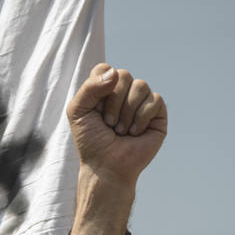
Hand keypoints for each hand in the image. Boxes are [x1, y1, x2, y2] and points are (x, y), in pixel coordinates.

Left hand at [66, 63, 166, 190]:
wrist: (106, 166)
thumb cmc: (91, 141)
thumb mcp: (78, 112)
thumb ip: (89, 87)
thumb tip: (116, 73)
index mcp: (104, 88)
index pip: (105, 69)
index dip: (99, 86)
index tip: (95, 108)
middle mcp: (124, 91)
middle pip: (124, 74)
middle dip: (113, 102)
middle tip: (108, 123)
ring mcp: (141, 101)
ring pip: (141, 85)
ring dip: (127, 112)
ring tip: (121, 130)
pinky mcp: (157, 113)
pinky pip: (155, 100)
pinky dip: (141, 118)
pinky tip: (135, 133)